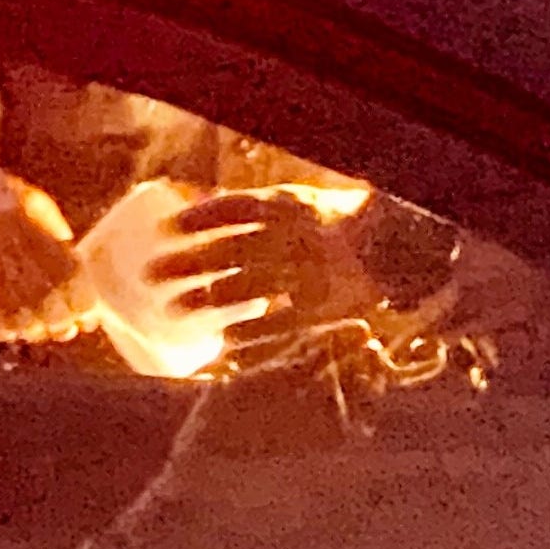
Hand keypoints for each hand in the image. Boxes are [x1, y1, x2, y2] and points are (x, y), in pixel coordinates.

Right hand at [0, 157, 98, 343]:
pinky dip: (3, 329)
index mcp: (21, 220)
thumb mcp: (31, 201)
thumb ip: (55, 234)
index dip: (79, 298)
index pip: (62, 271)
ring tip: (44, 330)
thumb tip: (79, 275)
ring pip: (11, 313)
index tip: (90, 312)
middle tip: (70, 326)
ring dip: (33, 328)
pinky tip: (16, 328)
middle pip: (39, 297)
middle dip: (60, 319)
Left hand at [151, 190, 380, 354]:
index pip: (239, 208)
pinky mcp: (321, 310)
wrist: (397, 249)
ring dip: (207, 299)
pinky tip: (222, 344)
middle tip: (152, 273)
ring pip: (249, 288)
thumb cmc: (336, 224)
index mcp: (294, 206)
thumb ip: (259, 211)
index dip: (201, 218)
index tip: (166, 227)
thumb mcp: (301, 204)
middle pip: (233, 250)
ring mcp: (309, 274)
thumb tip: (201, 207)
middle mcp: (298, 237)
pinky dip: (248, 334)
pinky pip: (277, 326)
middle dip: (189, 262)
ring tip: (174, 308)